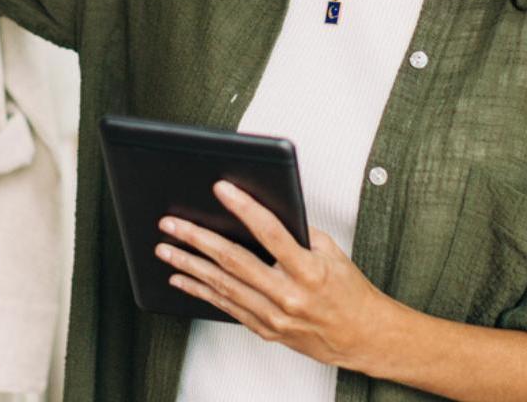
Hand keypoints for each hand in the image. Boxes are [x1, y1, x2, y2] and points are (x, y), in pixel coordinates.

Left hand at [157, 180, 399, 372]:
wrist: (361, 337)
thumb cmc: (349, 293)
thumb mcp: (332, 253)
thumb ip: (299, 234)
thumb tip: (261, 213)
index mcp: (309, 271)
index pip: (271, 233)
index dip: (244, 208)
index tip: (222, 189)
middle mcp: (288, 296)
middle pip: (234, 262)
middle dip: (198, 240)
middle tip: (172, 224)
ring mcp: (274, 317)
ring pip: (222, 287)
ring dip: (189, 266)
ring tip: (166, 249)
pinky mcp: (265, 330)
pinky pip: (226, 308)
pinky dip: (201, 292)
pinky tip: (182, 280)